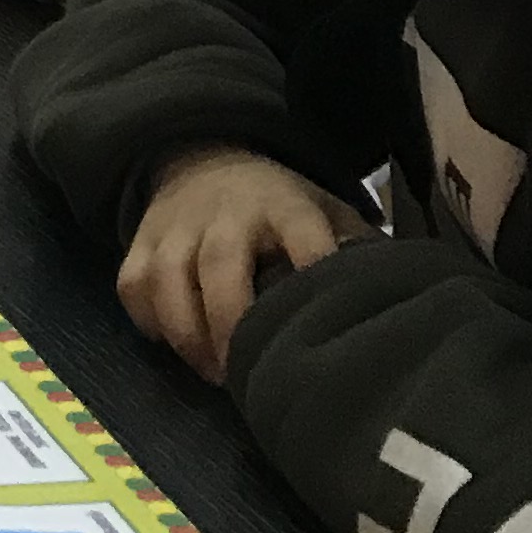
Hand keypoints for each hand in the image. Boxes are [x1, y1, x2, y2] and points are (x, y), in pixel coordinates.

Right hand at [117, 148, 375, 383]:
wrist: (202, 159)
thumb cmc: (277, 206)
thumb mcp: (324, 211)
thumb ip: (355, 250)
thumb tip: (398, 302)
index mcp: (283, 204)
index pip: (301, 230)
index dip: (313, 265)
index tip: (322, 316)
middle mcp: (225, 212)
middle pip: (220, 265)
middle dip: (231, 326)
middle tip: (244, 374)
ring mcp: (176, 226)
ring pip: (167, 280)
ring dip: (187, 335)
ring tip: (213, 371)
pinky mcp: (140, 241)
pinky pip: (133, 287)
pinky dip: (149, 321)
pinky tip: (176, 344)